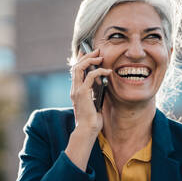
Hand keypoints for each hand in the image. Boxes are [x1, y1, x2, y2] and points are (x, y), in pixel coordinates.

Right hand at [66, 49, 111, 170]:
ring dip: (90, 60)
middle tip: (97, 50)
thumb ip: (95, 92)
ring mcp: (77, 90)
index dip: (81, 59)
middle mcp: (74, 89)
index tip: (88, 52)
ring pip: (79, 68)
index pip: (75, 71)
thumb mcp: (94, 102)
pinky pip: (90, 76)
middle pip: (76, 66)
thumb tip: (103, 82)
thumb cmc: (92, 120)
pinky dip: (99, 71)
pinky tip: (107, 71)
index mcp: (76, 91)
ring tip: (100, 57)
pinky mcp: (83, 93)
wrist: (87, 130)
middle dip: (87, 56)